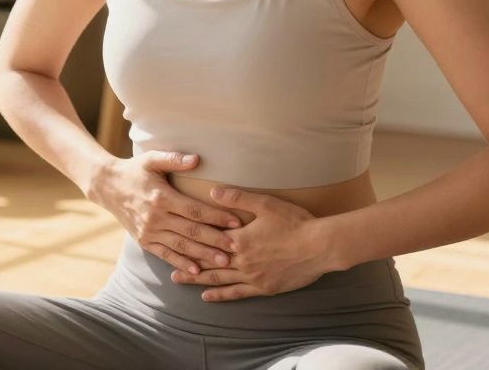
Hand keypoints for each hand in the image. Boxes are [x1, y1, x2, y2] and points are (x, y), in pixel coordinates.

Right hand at [86, 151, 245, 276]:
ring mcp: (149, 231)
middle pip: (191, 231)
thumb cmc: (134, 170)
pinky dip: (181, 263)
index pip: (194, 210)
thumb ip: (174, 159)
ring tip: (224, 262)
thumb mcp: (151, 159)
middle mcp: (155, 217)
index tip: (236, 222)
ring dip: (203, 255)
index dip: (216, 217)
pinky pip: (165, 255)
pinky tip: (196, 271)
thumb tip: (197, 159)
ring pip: (181, 246)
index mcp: (161, 197)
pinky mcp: (144, 241)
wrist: (107, 186)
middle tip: (237, 247)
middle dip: (215, 240)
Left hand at [169, 186, 333, 300]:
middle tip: (168, 267)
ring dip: (198, 280)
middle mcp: (241, 260)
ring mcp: (252, 276)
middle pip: (208, 262)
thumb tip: (212, 191)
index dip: (191, 241)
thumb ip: (237, 197)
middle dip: (188, 264)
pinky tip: (208, 297)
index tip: (174, 239)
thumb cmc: (295, 222)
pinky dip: (221, 295)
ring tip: (179, 280)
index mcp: (239, 239)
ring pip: (219, 279)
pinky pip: (237, 293)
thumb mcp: (265, 203)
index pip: (208, 240)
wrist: (320, 246)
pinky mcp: (263, 287)